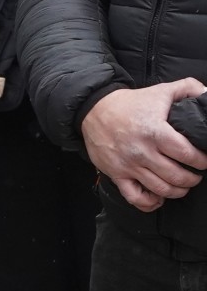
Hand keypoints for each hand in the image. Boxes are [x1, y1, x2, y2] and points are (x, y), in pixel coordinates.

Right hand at [83, 78, 206, 210]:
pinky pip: (135, 197)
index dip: (201, 160)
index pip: (187, 155)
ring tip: (183, 185)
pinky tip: (159, 198)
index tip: (204, 160)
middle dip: (193, 178)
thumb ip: (188, 88)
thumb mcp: (160, 90)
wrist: (94, 110)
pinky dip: (150, 203)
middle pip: (176, 176)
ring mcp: (128, 165)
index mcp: (155, 132)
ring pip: (160, 189)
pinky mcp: (116, 174)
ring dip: (178, 191)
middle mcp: (142, 152)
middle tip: (196, 174)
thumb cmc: (130, 103)